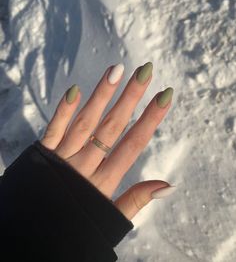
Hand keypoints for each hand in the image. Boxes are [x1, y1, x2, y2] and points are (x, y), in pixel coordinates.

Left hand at [40, 62, 175, 219]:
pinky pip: (54, 129)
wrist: (33, 235)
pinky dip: (63, 110)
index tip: (164, 96)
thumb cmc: (77, 225)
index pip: (133, 144)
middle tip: (144, 71)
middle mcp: (84, 166)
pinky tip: (74, 90)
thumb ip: (137, 200)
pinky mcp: (43, 155)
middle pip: (111, 127)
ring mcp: (62, 158)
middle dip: (130, 98)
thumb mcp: (109, 217)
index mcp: (104, 182)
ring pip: (86, 122)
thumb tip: (169, 185)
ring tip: (116, 70)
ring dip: (101, 96)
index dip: (150, 119)